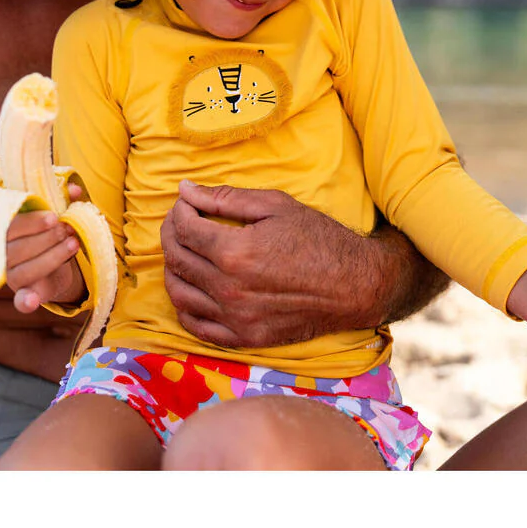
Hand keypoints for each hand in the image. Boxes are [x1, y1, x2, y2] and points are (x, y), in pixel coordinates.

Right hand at [0, 164, 83, 312]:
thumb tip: (16, 157)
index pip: (1, 210)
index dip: (32, 211)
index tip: (54, 210)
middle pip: (13, 238)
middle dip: (45, 234)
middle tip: (66, 227)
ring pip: (17, 263)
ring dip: (47, 255)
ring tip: (69, 243)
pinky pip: (9, 282)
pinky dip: (34, 274)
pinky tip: (51, 265)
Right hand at [6, 206, 82, 313]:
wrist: (51, 256)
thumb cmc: (45, 227)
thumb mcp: (50, 210)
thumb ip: (61, 198)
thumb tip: (75, 189)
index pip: (8, 228)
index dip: (31, 223)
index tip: (54, 217)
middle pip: (15, 249)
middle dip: (46, 238)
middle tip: (65, 229)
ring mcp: (10, 276)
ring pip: (25, 270)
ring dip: (52, 257)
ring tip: (73, 243)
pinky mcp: (24, 292)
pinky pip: (20, 300)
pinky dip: (25, 301)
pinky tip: (32, 301)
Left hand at [160, 180, 435, 348]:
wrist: (355, 286)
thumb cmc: (319, 239)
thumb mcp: (275, 206)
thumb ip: (224, 198)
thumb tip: (185, 189)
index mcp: (235, 252)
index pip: (184, 228)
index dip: (179, 210)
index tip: (186, 202)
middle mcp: (229, 288)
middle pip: (177, 258)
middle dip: (171, 233)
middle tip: (180, 221)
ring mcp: (235, 318)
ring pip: (179, 293)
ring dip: (173, 268)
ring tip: (184, 251)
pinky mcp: (244, 338)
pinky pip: (196, 326)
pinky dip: (185, 306)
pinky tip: (192, 287)